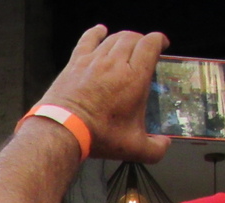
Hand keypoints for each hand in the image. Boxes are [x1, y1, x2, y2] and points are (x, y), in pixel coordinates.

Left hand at [37, 24, 171, 163]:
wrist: (60, 131)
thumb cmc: (96, 136)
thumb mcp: (132, 147)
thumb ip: (154, 149)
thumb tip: (164, 146)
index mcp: (134, 76)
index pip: (151, 43)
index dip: (159, 40)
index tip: (161, 46)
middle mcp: (115, 63)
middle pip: (132, 37)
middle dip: (141, 40)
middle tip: (143, 50)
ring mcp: (93, 60)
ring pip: (112, 38)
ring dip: (122, 38)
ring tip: (126, 45)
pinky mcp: (74, 63)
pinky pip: (87, 40)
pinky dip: (95, 33)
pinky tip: (100, 30)